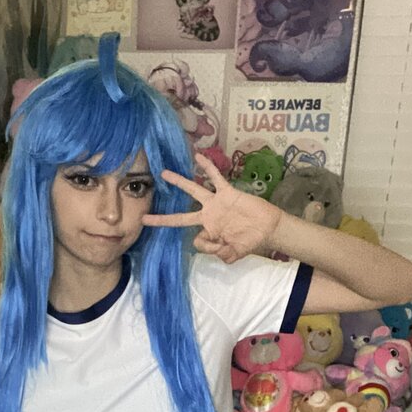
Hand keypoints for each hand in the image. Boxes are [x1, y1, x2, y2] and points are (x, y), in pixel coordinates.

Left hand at [142, 153, 282, 262]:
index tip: (217, 247)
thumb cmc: (250, 241)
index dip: (203, 244)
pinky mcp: (227, 192)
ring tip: (164, 174)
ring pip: (193, 191)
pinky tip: (198, 157)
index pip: (195, 239)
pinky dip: (207, 167)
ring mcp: (216, 203)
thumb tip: (203, 242)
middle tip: (144, 218)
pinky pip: (215, 177)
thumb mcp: (232, 254)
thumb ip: (219, 252)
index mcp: (208, 232)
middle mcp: (208, 216)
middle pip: (181, 216)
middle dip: (163, 218)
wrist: (267, 228)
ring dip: (178, 182)